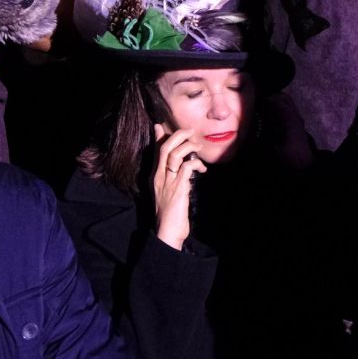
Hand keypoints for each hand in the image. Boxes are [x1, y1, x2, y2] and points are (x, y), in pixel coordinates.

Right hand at [150, 124, 204, 249]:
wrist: (167, 232)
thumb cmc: (170, 214)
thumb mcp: (168, 192)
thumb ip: (172, 177)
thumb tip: (181, 166)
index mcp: (155, 177)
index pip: (156, 152)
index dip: (159, 137)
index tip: (161, 126)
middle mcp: (159, 177)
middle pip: (165, 148)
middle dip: (178, 136)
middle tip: (190, 131)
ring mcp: (168, 183)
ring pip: (174, 154)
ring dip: (188, 147)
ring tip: (199, 148)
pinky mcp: (178, 189)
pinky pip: (186, 168)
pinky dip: (195, 164)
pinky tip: (202, 169)